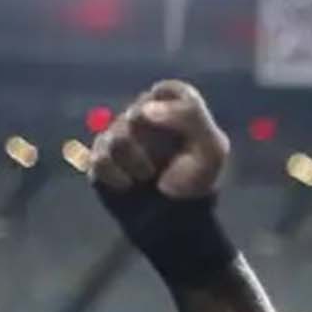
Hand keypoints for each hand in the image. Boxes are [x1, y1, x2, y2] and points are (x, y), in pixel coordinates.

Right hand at [89, 80, 229, 200]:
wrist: (176, 220)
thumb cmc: (196, 182)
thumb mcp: (212, 150)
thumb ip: (190, 117)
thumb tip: (145, 110)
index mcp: (174, 110)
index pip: (169, 91)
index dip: (174, 109)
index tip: (181, 131)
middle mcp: (142, 116)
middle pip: (138, 114)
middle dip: (155, 143)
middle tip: (166, 163)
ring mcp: (118, 136)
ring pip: (118, 137)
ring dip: (138, 162)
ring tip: (148, 176)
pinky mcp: (100, 159)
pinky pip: (101, 159)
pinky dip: (118, 177)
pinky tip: (129, 185)